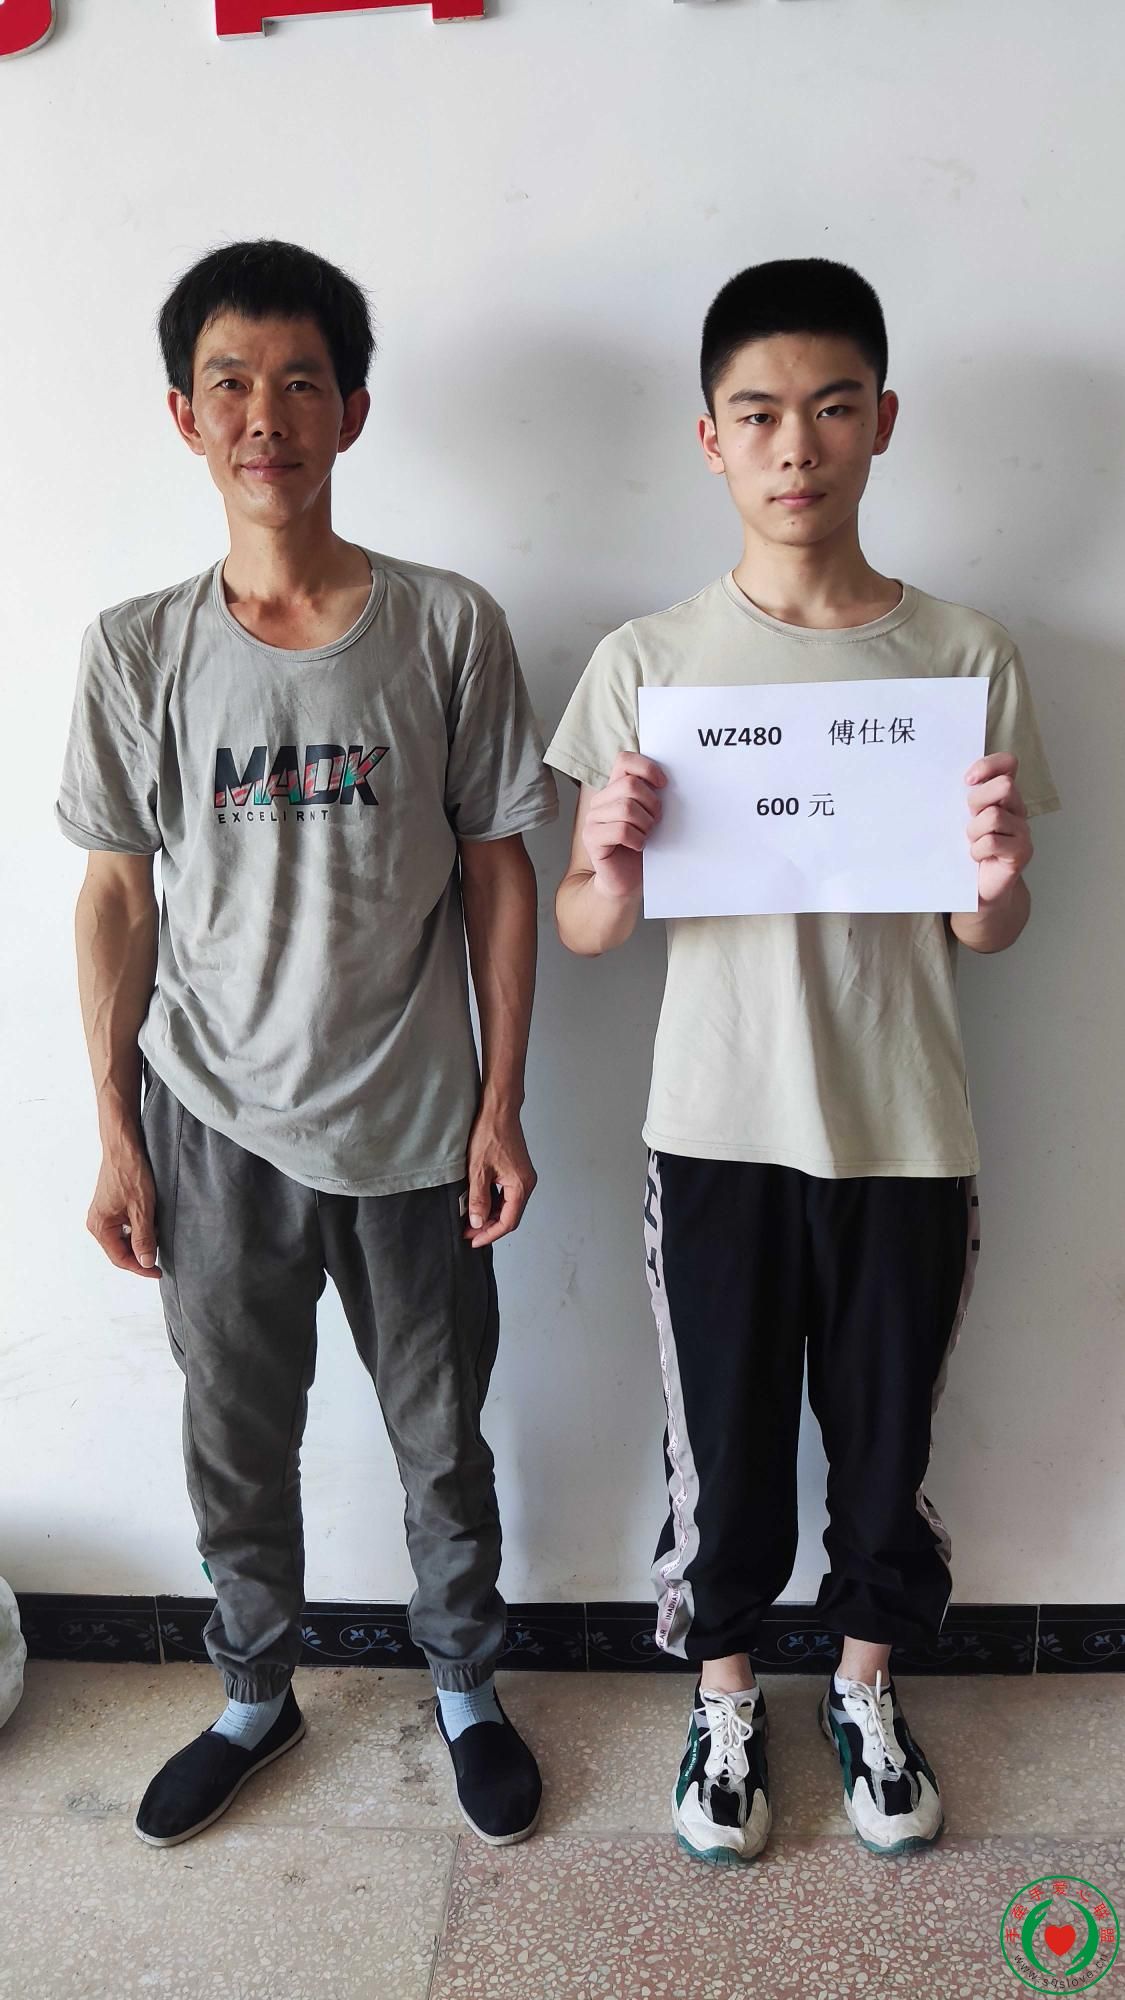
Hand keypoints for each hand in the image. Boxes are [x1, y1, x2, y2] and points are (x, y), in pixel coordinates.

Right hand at [87, 1128, 160, 1276]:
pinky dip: (139, 1228)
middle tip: (161, 1258)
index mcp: (100, 1226)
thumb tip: (146, 1262)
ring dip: (141, 1240)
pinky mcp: (111, 1206)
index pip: (120, 1258)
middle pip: (120, 1250)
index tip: (158, 1271)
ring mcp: (104, 1214)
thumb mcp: (142, 1208)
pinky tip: (152, 1222)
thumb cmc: (130, 1173)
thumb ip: (143, 1237)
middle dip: (141, 1255)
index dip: (140, 1267)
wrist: (124, 1146)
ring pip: (124, 1238)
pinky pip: (125, 1226)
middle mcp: (98, 1222)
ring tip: (158, 1236)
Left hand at [464, 1104, 536, 1248]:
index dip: (489, 1233)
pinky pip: (507, 1194)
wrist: (499, 1110)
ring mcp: (522, 1177)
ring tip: (471, 1220)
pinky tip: (479, 1204)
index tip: (473, 1239)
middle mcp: (526, 1183)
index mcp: (521, 1185)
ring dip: (490, 1215)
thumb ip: (479, 1198)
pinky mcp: (516, 1171)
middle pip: (510, 1216)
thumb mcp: (478, 1169)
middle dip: (489, 1226)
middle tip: (468, 1232)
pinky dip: (493, 1202)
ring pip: (508, 1206)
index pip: (508, 1221)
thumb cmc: (490, 1133)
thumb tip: (477, 1222)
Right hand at [582, 752, 666, 899]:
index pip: (624, 761)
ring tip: (646, 835)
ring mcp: (593, 819)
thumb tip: (668, 779)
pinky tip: (639, 846)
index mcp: (614, 789)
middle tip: (656, 821)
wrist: (627, 880)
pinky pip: (620, 830)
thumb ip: (652, 795)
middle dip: (652, 803)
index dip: (647, 768)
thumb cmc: (641, 847)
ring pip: (626, 808)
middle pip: (629, 785)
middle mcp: (600, 801)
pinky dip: (637, 839)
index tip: (664, 784)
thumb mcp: (650, 815)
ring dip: (645, 824)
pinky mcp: (591, 838)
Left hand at [965, 752, 1032, 905]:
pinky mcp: (1021, 852)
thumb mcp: (963, 818)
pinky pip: (992, 842)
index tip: (967, 780)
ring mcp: (1022, 830)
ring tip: (972, 842)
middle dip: (978, 800)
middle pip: (1004, 785)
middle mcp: (1017, 808)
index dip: (988, 765)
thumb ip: (963, 798)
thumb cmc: (969, 848)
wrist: (980, 890)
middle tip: (968, 818)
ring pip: (994, 815)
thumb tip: (938, 779)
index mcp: (1004, 795)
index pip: (1008, 763)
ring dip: (974, 831)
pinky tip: (976, 857)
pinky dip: (977, 850)